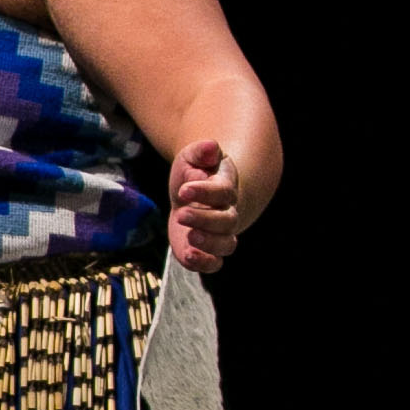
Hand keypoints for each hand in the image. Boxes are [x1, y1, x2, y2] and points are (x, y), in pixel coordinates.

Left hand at [168, 140, 242, 271]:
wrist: (191, 195)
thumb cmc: (193, 174)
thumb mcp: (191, 158)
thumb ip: (200, 152)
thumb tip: (210, 146)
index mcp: (226, 188)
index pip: (223, 192)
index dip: (206, 192)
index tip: (184, 189)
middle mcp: (227, 213)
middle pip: (227, 221)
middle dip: (205, 219)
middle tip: (182, 214)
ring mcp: (219, 234)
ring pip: (226, 245)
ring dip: (209, 244)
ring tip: (189, 237)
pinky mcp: (206, 250)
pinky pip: (214, 263)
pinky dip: (204, 263)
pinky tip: (188, 256)